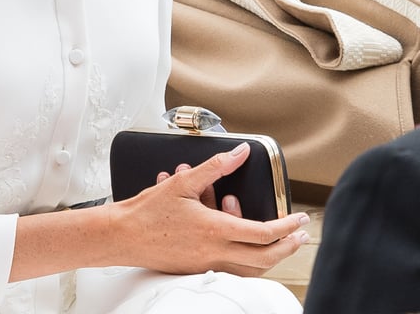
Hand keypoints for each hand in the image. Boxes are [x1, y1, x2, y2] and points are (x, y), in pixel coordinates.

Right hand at [109, 142, 309, 276]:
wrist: (123, 236)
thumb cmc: (148, 210)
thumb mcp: (183, 181)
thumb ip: (216, 167)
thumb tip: (240, 153)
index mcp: (214, 231)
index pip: (263, 233)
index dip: (287, 226)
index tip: (300, 219)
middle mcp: (214, 253)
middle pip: (264, 258)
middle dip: (287, 246)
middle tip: (301, 235)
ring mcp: (206, 266)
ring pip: (250, 269)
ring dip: (270, 256)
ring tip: (279, 240)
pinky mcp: (197, 270)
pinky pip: (233, 270)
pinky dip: (248, 262)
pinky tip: (247, 248)